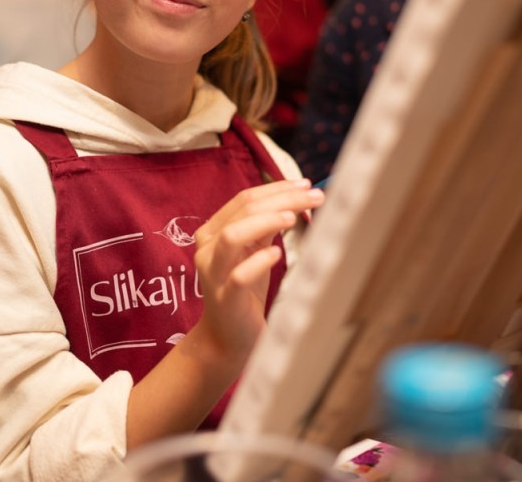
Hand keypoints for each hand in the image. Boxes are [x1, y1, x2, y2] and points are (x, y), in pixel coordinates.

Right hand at [191, 179, 323, 361]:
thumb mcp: (255, 252)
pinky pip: (240, 275)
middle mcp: (207, 248)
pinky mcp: (225, 298)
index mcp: (212, 231)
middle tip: (314, 197)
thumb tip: (297, 197)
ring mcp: (214, 273)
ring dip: (265, 221)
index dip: (276, 189)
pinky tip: (278, 254)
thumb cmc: (244, 291)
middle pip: (243, 211)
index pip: (244, 199)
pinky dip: (260, 261)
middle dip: (282, 199)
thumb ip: (266, 226)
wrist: (227, 337)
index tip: (306, 185)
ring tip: (293, 217)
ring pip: (232, 236)